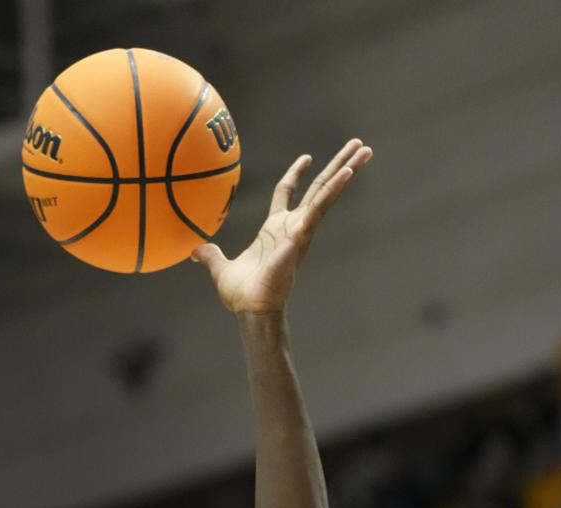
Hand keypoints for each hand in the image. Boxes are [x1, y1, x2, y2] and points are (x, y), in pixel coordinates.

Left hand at [193, 138, 372, 314]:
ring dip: (345, 170)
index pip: (286, 194)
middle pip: (319, 188)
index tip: (306, 158)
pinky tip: (348, 172)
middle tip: (357, 144)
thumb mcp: (220, 268)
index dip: (295, 175)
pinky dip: (334, 189)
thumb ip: (211, 255)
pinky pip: (320, 207)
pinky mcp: (302, 235)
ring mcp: (300, 230)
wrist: (252, 310)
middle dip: (337, 166)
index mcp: (274, 230)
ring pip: (326, 193)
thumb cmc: (241, 296)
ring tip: (365, 149)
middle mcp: (293, 227)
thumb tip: (195, 250)